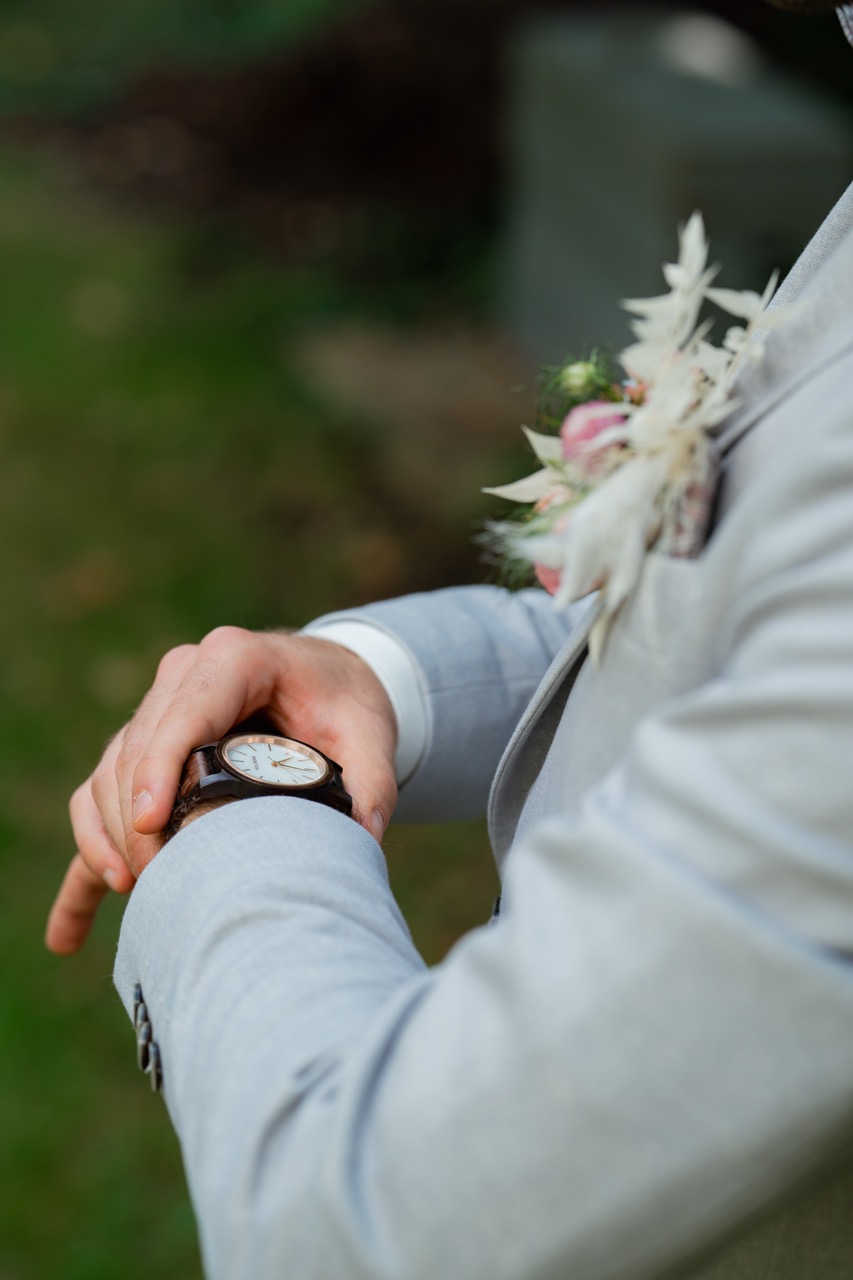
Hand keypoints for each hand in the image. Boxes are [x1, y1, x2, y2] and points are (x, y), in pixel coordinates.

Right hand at [45, 629, 397, 955]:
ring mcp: (159, 709)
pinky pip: (102, 794)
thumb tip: (362, 836)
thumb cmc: (345, 703)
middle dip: (139, 818)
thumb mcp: (371, 732)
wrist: (328, 683)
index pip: (184, 713)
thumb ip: (373, 780)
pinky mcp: (148, 747)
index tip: (153, 825)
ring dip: (111, 833)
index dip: (160, 768)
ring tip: (135, 888)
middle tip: (159, 880)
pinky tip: (81, 917)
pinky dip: (91, 848)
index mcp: (236, 660)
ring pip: (110, 772)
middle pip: (137, 748)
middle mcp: (185, 675)